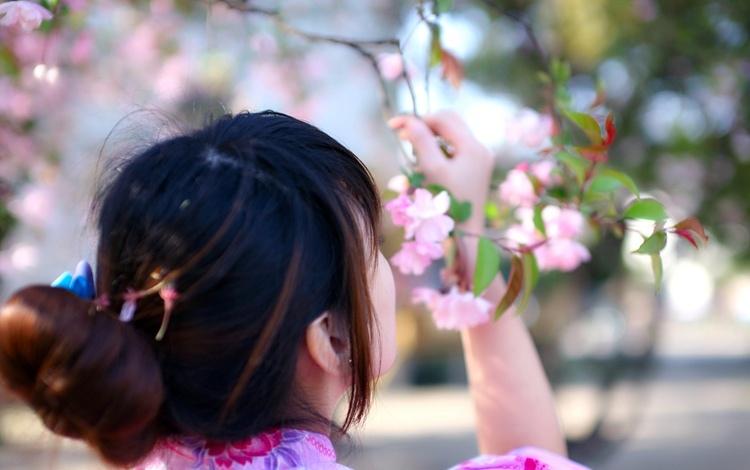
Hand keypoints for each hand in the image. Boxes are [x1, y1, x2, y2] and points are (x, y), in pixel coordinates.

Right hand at [388, 110, 493, 231]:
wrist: (465, 237)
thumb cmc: (447, 206)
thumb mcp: (431, 170)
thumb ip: (420, 141)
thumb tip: (408, 121)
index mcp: (474, 147)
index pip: (443, 118)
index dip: (417, 118)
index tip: (393, 126)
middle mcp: (481, 149)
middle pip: (449, 124)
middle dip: (425, 128)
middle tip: (403, 139)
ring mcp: (480, 160)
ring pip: (450, 137)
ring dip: (430, 141)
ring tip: (416, 159)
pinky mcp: (475, 170)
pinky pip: (454, 151)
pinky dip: (438, 153)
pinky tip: (428, 168)